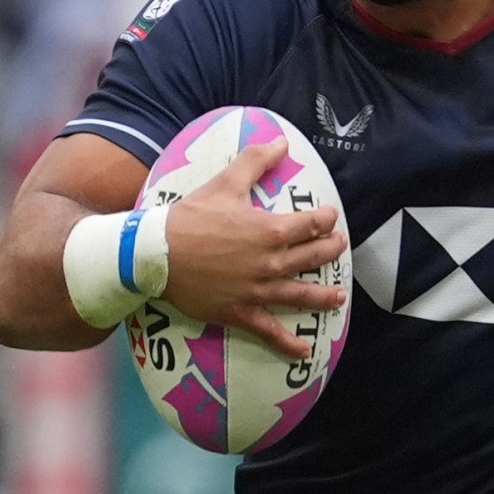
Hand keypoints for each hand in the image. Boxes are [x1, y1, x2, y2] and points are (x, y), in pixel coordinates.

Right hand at [156, 142, 347, 339]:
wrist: (154, 254)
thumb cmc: (189, 217)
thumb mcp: (224, 183)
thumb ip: (255, 162)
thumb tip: (280, 141)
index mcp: (271, 230)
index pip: (312, 224)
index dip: (325, 219)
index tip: (329, 217)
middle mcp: (271, 262)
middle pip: (313, 257)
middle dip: (330, 251)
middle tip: (338, 247)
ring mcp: (258, 291)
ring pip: (301, 295)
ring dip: (323, 296)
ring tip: (338, 298)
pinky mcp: (241, 312)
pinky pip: (270, 331)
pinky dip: (288, 344)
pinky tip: (305, 352)